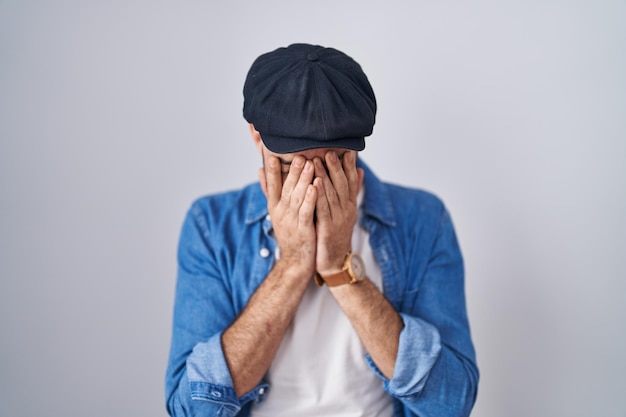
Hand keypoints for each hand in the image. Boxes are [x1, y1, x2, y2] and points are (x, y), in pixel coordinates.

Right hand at [259, 154, 317, 278]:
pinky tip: (316, 187)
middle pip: (286, 188)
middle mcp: (281, 212)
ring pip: (297, 197)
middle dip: (292, 171)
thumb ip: (270, 191)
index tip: (273, 155)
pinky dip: (310, 199)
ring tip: (310, 165)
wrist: (296, 261)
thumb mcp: (276, 211)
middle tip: (299, 154)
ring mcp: (291, 221)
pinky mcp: (303, 229)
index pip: (271, 185)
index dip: (272, 171)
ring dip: (303, 180)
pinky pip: (306, 211)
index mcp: (274, 207)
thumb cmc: (290, 233)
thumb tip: (260, 170)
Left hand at [313, 150, 363, 273]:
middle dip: (336, 166)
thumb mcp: (345, 212)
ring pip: (332, 194)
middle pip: (342, 184)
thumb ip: (351, 192)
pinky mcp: (327, 228)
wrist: (334, 262)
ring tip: (318, 161)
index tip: (347, 149)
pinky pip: (323, 209)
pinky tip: (314, 183)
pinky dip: (319, 195)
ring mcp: (338, 219)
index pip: (351, 181)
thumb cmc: (335, 235)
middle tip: (329, 150)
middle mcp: (346, 210)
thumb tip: (359, 170)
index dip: (349, 165)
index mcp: (349, 205)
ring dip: (325, 176)